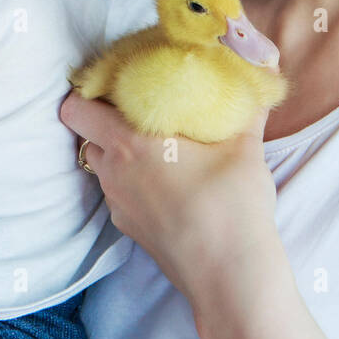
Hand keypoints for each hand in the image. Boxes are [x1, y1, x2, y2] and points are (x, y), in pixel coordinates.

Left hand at [59, 90, 279, 320]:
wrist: (230, 276)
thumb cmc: (232, 204)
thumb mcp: (244, 144)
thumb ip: (247, 98)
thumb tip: (262, 62)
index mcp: (129, 142)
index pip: (76, 107)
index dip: (90, 89)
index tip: (118, 78)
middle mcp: (113, 172)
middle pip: (87, 133)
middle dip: (107, 116)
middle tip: (143, 104)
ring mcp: (119, 204)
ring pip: (102, 164)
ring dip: (119, 148)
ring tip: (158, 140)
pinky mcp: (130, 228)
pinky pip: (118, 191)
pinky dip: (132, 178)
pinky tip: (168, 178)